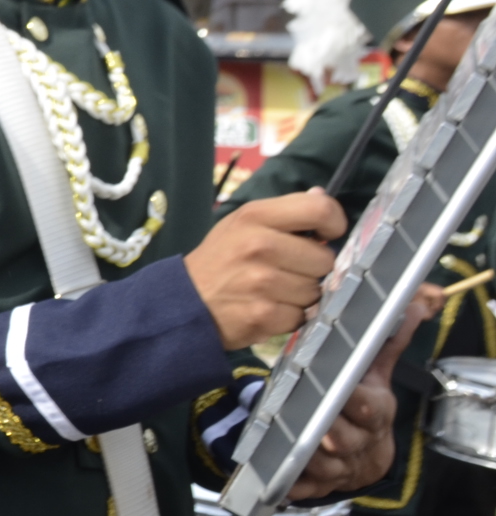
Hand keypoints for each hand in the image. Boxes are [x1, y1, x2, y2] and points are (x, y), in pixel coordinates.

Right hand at [184, 189, 343, 347]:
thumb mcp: (241, 223)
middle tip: (285, 270)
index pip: (320, 211)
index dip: (333, 224)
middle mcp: (259, 246)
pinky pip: (301, 317)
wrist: (182, 301)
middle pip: (324, 259)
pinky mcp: (262, 315)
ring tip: (272, 291)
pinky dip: (288, 318)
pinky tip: (266, 309)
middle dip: (310, 269)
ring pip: (315, 292)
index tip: (325, 236)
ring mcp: (261, 282)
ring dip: (299, 296)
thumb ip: (284, 212)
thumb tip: (322, 198)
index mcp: (255, 216)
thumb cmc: (218, 259)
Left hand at [290, 285, 436, 498]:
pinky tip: (276, 483)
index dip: (352, 400)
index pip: (367, 407)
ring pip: (321, 464)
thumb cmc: (367, 408)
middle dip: (323, 429)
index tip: (337, 390)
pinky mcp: (319, 484)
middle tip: (303, 419)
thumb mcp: (376, 375)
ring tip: (281, 446)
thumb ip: (387, 343)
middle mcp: (357, 441)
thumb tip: (410, 306)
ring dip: (302, 456)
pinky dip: (291, 486)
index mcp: (373, 413)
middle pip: (342, 437)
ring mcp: (339, 466)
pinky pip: (304, 488)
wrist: (370, 456)